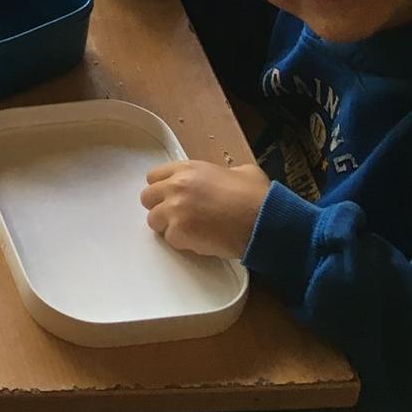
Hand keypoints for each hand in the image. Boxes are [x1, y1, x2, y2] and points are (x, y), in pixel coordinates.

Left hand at [141, 161, 270, 259]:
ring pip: (154, 221)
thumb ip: (223, 173)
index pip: (154, 176)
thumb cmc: (258, 197)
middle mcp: (176, 186)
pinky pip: (171, 240)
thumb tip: (227, 178)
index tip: (170, 197)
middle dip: (160, 207)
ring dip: (169, 227)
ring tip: (191, 231)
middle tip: (178, 216)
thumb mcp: (241, 172)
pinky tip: (201, 241)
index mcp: (188, 169)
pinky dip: (183, 243)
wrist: (264, 221)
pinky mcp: (180, 232)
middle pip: (147, 198)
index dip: (162, 188)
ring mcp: (175, 209)